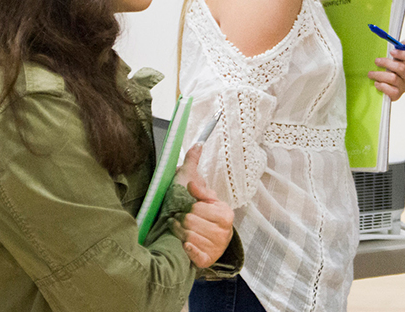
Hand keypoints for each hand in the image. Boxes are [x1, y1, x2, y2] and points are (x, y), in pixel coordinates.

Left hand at [171, 144, 234, 267]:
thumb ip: (195, 167)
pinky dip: (187, 249)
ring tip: (179, 230)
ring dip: (179, 234)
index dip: (187, 207)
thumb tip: (197, 145)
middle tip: (178, 220)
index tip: (184, 207)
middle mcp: (225, 230)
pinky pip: (194, 253)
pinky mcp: (208, 259)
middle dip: (180, 221)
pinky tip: (185, 245)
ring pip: (189, 237)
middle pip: (191, 222)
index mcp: (225, 213)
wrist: (208, 242)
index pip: (198, 208)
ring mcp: (218, 246)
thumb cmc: (201, 214)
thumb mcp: (199, 191)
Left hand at [369, 40, 404, 101]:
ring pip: (393, 78)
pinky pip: (391, 91)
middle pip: (402, 68)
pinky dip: (382, 86)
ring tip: (371, 73)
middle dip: (387, 63)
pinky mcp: (397, 95)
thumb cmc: (392, 68)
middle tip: (377, 61)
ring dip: (380, 74)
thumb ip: (403, 47)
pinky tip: (376, 83)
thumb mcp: (396, 56)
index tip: (392, 51)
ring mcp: (404, 86)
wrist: (386, 85)